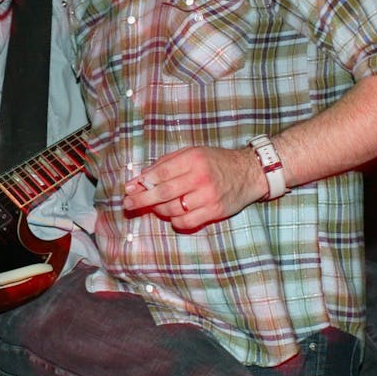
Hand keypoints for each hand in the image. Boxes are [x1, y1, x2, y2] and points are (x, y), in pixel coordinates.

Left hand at [122, 145, 258, 230]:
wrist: (248, 172)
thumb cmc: (215, 161)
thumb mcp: (192, 153)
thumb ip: (166, 163)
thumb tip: (141, 178)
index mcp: (193, 159)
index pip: (160, 173)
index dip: (142, 182)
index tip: (128, 188)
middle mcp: (200, 178)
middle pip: (163, 193)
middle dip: (141, 200)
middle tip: (128, 204)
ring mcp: (208, 196)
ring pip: (172, 210)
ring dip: (159, 210)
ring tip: (156, 206)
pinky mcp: (215, 211)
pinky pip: (186, 222)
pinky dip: (175, 221)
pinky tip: (174, 215)